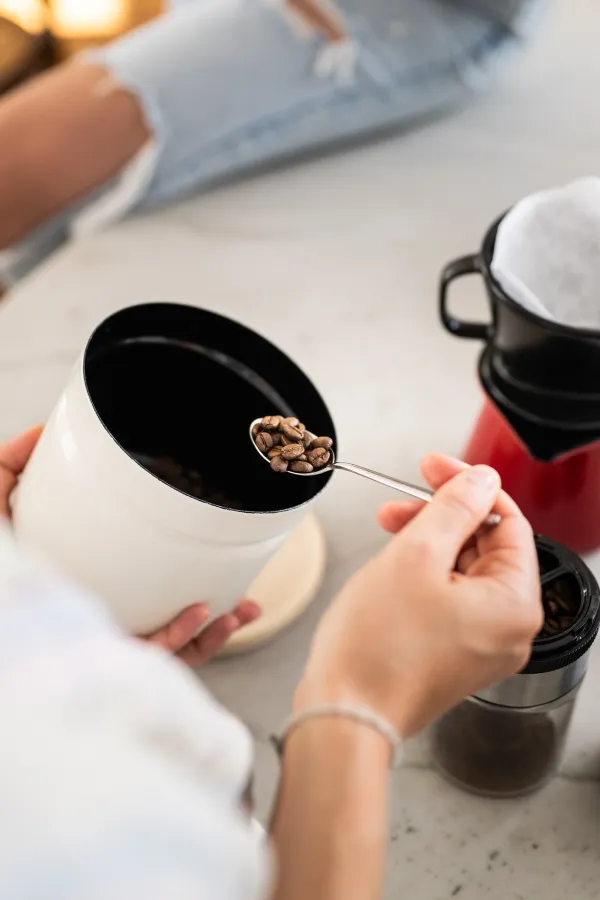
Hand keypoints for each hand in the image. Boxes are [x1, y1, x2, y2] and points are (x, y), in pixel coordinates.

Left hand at [0, 428, 259, 664]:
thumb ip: (11, 462)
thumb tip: (43, 431)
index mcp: (84, 589)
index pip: (140, 590)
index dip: (178, 580)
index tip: (208, 557)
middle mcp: (95, 620)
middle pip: (166, 628)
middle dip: (213, 620)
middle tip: (245, 600)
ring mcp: (100, 644)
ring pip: (170, 650)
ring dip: (212, 633)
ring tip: (241, 609)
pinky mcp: (100, 663)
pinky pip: (152, 658)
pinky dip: (183, 637)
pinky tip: (202, 613)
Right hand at [297, 455, 541, 738]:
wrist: (345, 715)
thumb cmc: (377, 648)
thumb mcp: (416, 554)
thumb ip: (454, 507)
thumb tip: (482, 480)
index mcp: (515, 603)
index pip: (508, 522)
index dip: (468, 486)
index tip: (433, 467)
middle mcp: (509, 629)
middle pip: (486, 546)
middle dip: (441, 516)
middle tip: (398, 503)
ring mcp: (482, 645)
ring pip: (464, 571)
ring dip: (428, 542)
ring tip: (387, 532)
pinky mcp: (454, 654)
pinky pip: (450, 598)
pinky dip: (424, 574)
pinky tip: (393, 566)